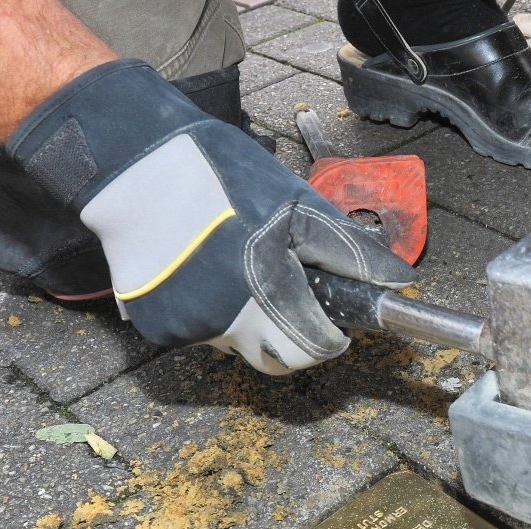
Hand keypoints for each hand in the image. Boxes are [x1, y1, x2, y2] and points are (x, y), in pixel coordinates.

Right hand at [8, 59, 412, 373]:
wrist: (132, 165)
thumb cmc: (219, 176)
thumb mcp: (295, 203)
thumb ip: (348, 250)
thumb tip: (399, 283)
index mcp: (266, 290)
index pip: (314, 349)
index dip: (331, 336)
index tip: (332, 320)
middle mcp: (226, 321)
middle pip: (278, 361)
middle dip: (295, 339)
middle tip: (293, 299)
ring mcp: (188, 329)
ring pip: (239, 348)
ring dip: (253, 324)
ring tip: (243, 272)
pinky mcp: (156, 327)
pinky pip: (202, 335)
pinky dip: (214, 315)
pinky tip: (206, 274)